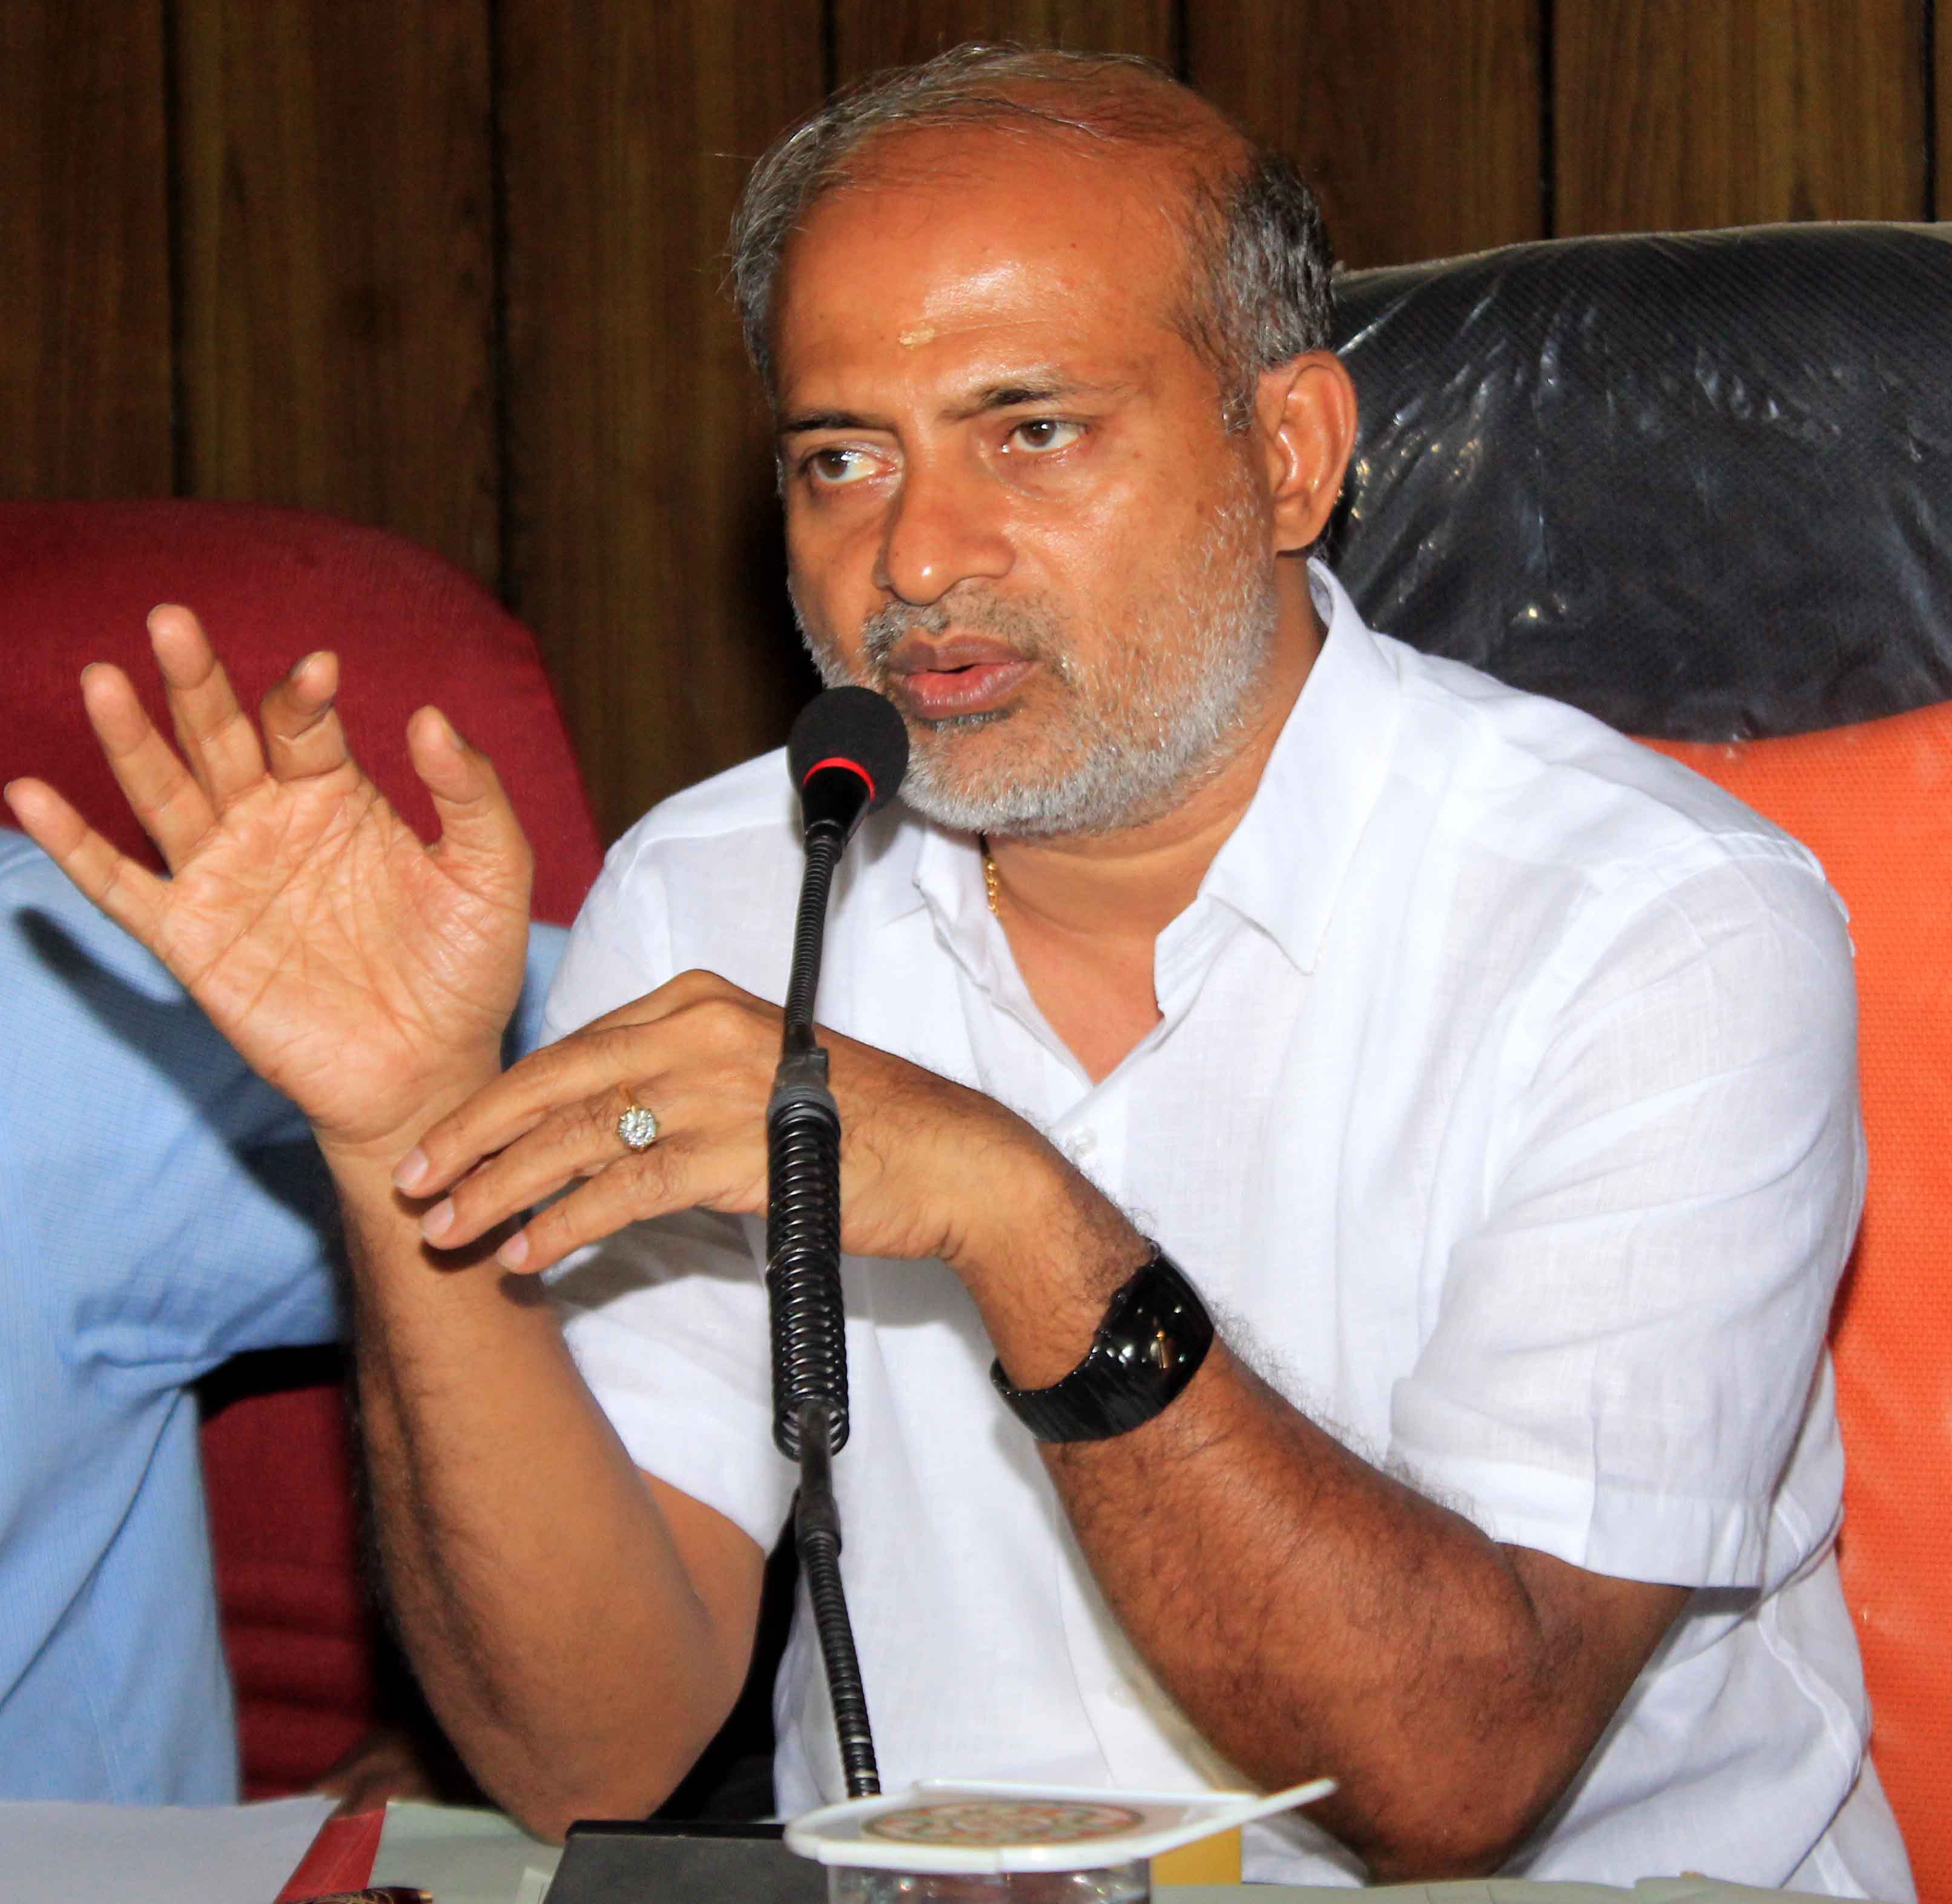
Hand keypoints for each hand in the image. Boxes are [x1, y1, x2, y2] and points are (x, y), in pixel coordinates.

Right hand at [3, 607, 532, 1155]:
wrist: (431, 1070)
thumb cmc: (466, 971)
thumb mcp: (491, 876)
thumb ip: (471, 797)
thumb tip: (430, 716)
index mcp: (338, 797)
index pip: (304, 726)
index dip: (304, 695)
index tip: (322, 671)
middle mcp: (272, 824)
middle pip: (220, 737)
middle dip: (195, 681)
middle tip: (171, 619)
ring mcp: (225, 878)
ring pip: (164, 793)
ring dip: (130, 738)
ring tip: (105, 678)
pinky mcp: (192, 940)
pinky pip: (122, 887)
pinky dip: (74, 844)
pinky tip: (31, 794)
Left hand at [394, 969, 1117, 1290]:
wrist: (952, 1161)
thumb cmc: (856, 1125)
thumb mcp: (754, 1077)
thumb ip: (674, 1084)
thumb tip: (583, 1127)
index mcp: (701, 1001)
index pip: (575, 1046)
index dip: (499, 1099)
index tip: (443, 1139)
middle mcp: (702, 1029)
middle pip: (559, 1080)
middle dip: (474, 1136)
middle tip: (411, 1182)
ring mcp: (719, 1087)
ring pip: (579, 1136)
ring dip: (502, 1189)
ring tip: (447, 1232)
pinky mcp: (738, 1151)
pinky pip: (625, 1189)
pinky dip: (564, 1224)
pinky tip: (524, 1256)